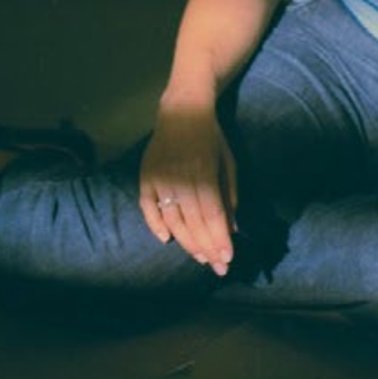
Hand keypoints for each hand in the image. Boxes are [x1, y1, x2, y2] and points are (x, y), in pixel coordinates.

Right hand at [139, 99, 237, 276]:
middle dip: (208, 248)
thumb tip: (232, 228)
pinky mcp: (145, 177)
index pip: (212, 214)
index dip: (219, 239)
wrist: (182, 109)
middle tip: (218, 268)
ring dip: (187, 243)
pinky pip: (147, 207)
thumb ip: (230, 194)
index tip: (228, 259)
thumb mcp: (228, 162)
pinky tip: (167, 239)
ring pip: (172, 220)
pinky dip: (155, 225)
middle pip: (194, 222)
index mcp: (204, 172)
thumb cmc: (211, 137)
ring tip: (200, 258)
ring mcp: (159, 178)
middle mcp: (180, 178)